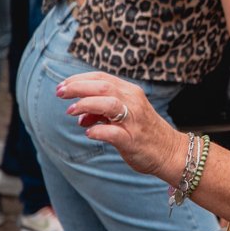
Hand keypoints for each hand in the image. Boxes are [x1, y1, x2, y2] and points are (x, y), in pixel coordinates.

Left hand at [58, 72, 183, 176]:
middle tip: (59, 93)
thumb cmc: (143, 132)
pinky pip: (114, 133)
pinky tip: (88, 132)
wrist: (169, 152)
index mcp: (130, 92)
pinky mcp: (133, 140)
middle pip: (103, 87)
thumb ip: (101, 112)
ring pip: (109, 104)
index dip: (79, 79)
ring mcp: (134, 121)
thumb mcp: (123, 115)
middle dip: (78, 87)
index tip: (62, 85)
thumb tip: (79, 115)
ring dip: (87, 105)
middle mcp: (133, 102)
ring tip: (70, 111)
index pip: (102, 78)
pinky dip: (98, 131)